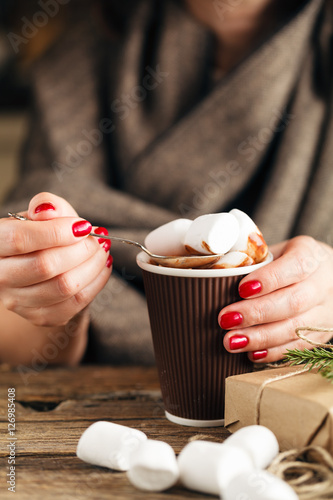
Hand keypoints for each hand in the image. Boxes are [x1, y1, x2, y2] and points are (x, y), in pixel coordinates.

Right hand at [0, 192, 111, 326]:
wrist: (41, 267)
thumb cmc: (43, 236)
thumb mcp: (43, 215)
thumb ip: (47, 206)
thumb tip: (48, 210)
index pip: (20, 239)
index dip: (57, 232)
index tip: (83, 226)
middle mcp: (0, 277)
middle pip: (45, 266)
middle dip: (81, 250)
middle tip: (98, 239)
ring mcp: (18, 301)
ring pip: (63, 287)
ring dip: (92, 266)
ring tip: (102, 251)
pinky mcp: (40, 316)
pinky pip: (75, 304)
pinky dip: (96, 283)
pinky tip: (102, 267)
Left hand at [218, 235, 332, 362]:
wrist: (323, 276)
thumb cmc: (286, 262)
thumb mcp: (274, 252)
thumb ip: (252, 262)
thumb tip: (214, 277)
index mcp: (310, 254)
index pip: (295, 266)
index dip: (269, 279)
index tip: (241, 290)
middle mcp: (324, 282)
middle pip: (294, 301)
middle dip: (256, 313)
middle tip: (225, 320)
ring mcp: (327, 310)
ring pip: (297, 328)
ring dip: (261, 337)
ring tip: (231, 341)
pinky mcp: (323, 333)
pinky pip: (300, 346)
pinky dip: (274, 352)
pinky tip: (252, 354)